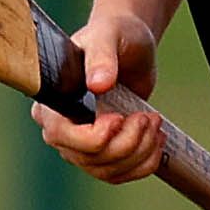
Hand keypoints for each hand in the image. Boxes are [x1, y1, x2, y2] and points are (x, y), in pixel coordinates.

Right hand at [31, 12, 166, 183]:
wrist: (131, 46)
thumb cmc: (114, 34)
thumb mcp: (108, 36)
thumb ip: (101, 55)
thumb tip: (97, 83)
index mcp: (52, 100)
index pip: (60, 135)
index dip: (92, 137)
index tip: (118, 119)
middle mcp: (61, 127)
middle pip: (88, 158)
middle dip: (125, 143)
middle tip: (147, 117)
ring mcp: (82, 144)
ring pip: (107, 170)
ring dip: (139, 153)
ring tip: (154, 123)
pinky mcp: (104, 152)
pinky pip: (120, 174)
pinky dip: (143, 163)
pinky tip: (157, 141)